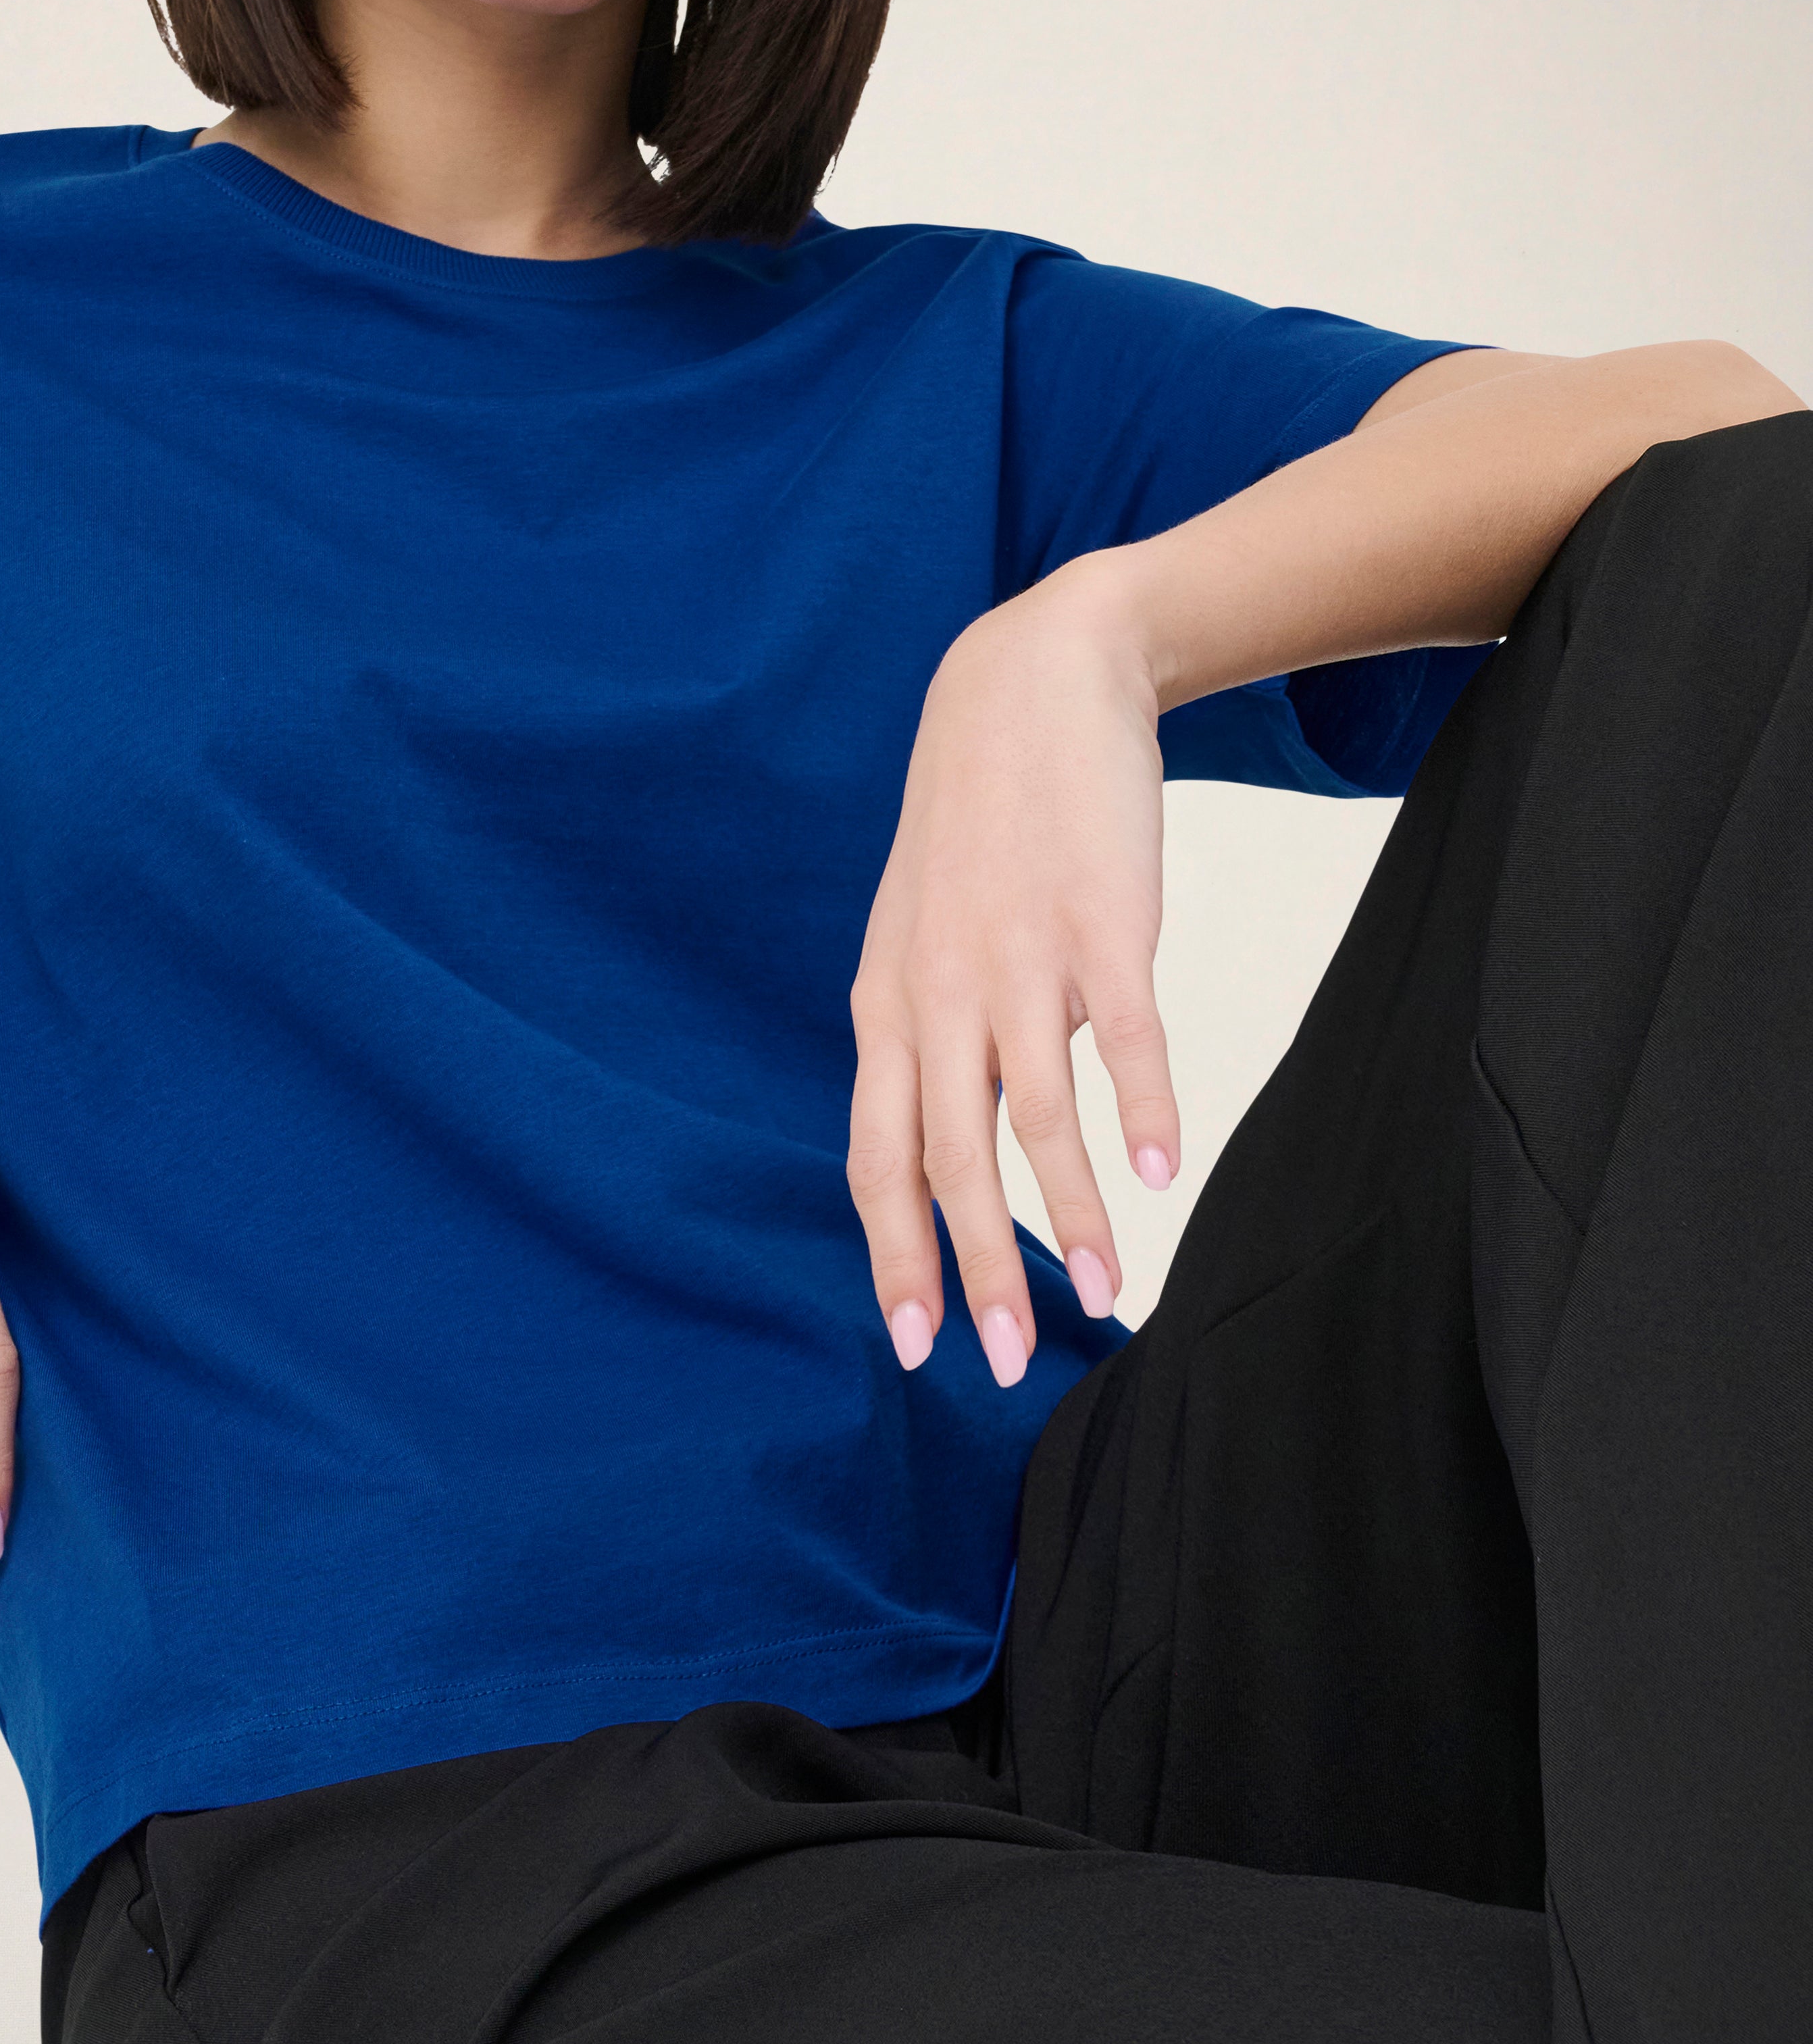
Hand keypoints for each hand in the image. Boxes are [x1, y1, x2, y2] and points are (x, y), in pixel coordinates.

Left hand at [847, 560, 1179, 1380]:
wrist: (1031, 682)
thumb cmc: (979, 828)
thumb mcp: (921, 936)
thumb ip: (930, 1040)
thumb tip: (952, 1149)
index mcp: (890, 1006)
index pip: (877, 1157)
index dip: (895, 1254)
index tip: (916, 1344)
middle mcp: (940, 993)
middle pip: (946, 1159)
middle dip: (978, 1271)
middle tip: (1007, 1361)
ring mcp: (1020, 957)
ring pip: (1035, 1116)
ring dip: (1072, 1217)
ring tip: (1110, 1298)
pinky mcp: (1102, 921)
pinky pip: (1123, 1036)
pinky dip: (1145, 1108)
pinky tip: (1166, 1175)